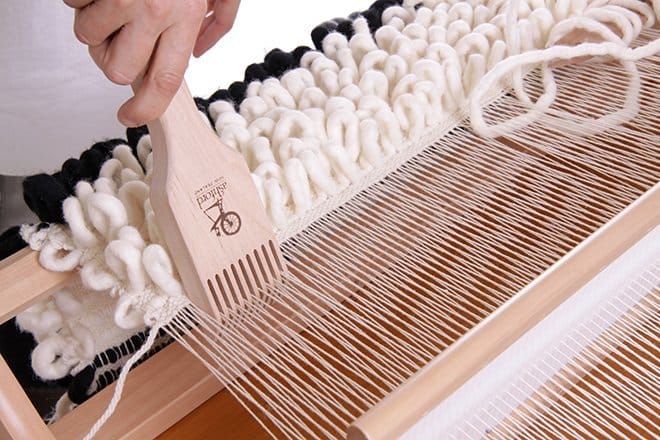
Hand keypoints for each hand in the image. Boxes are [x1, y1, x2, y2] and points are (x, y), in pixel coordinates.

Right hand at [64, 0, 240, 126]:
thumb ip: (217, 22)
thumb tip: (197, 53)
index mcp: (183, 17)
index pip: (162, 81)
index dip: (145, 108)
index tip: (131, 115)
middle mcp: (151, 10)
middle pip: (117, 70)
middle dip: (114, 61)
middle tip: (122, 43)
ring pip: (88, 38)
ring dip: (95, 26)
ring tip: (113, 2)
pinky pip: (72, 4)